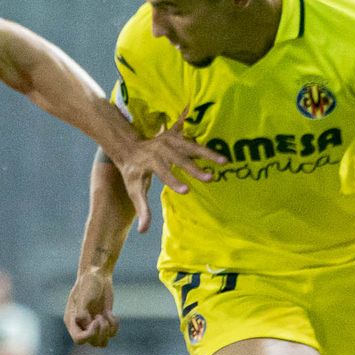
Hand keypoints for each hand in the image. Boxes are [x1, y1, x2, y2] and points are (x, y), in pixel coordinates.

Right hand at [65, 269, 118, 346]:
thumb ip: (82, 311)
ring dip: (107, 332)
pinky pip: (111, 334)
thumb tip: (82, 322)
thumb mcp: (84, 296)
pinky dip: (114, 326)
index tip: (96, 320)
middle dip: (100, 332)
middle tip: (100, 316)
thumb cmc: (88, 283)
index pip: (79, 340)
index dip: (90, 335)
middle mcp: (81, 325)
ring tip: (106, 317)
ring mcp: (92, 325)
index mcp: (72, 321)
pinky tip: (111, 313)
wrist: (97, 275)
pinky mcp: (104, 322)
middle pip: (91, 343)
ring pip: (101, 343)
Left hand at [109, 117, 225, 231]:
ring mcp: (169, 139)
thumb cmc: (133, 172)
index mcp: (149, 161)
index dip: (173, 181)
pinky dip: (204, 129)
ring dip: (207, 153)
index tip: (186, 191)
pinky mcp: (177, 134)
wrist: (129, 147)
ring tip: (224, 162)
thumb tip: (143, 231)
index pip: (162, 172)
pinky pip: (192, 131)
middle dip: (194, 168)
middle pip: (179, 158)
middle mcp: (160, 148)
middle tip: (210, 179)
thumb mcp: (133, 190)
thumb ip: (142, 209)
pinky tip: (218, 124)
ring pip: (190, 145)